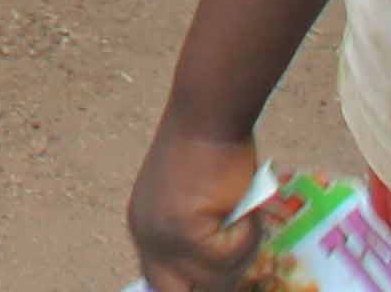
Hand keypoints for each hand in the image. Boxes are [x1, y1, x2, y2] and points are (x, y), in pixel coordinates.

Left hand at [125, 128, 277, 291]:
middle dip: (216, 281)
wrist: (208, 117)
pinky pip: (229, 257)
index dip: (187, 287)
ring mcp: (162, 238)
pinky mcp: (185, 233)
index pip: (158, 284)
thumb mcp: (196, 204)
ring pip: (216, 278)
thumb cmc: (211, 150)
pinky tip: (241, 202)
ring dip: (242, 250)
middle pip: (176, 291)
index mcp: (144, 229)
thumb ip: (198, 239)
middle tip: (236, 245)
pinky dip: (247, 234)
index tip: (219, 280)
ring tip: (245, 212)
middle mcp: (145, 237)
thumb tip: (217, 279)